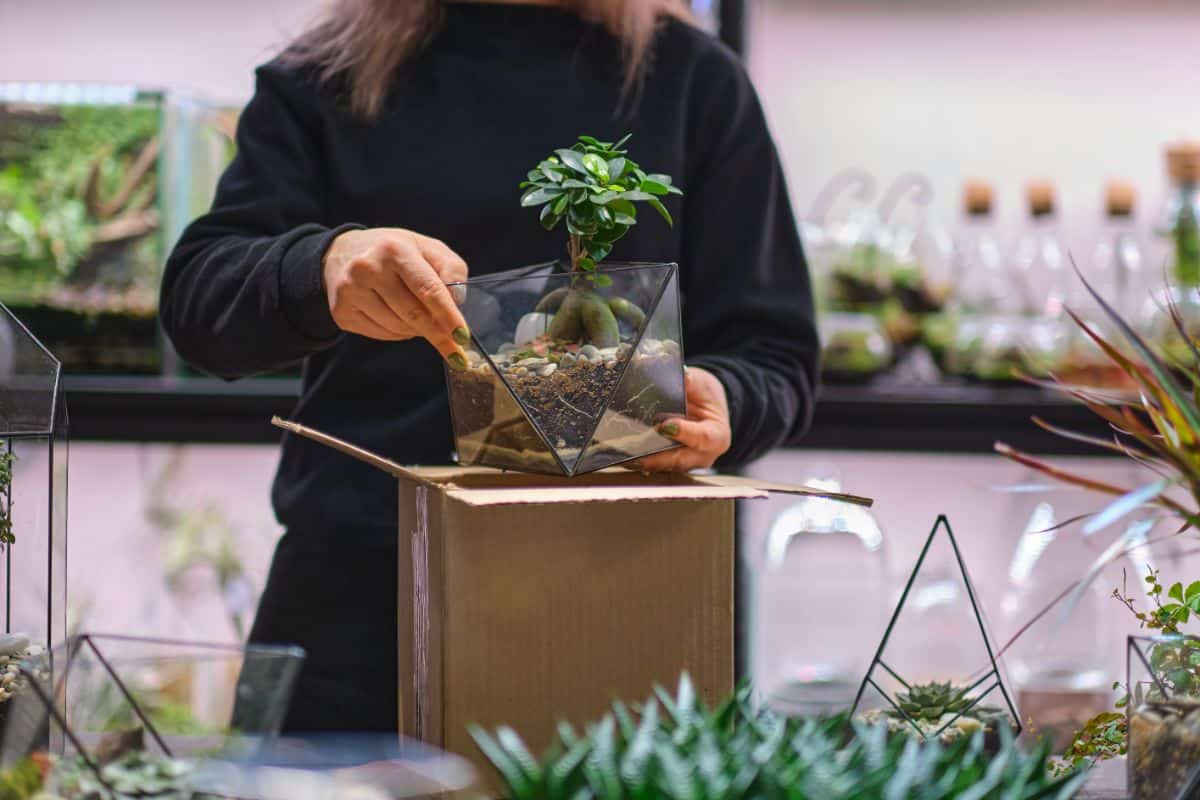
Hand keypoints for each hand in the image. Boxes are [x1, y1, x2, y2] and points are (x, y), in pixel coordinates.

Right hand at [323, 228, 470, 365]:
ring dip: (417, 331)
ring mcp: (351, 291)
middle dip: (439, 336)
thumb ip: (451, 268)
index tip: (463, 337)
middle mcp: (368, 268)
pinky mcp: (341, 312)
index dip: (448, 316)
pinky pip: (381, 335)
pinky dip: (398, 333)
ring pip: (398, 328)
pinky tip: (398, 320)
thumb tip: (457, 301)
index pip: (428, 289)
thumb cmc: (393, 251)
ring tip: (420, 319)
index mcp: (394, 249)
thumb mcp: (426, 247)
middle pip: (413, 315)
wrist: (341, 253)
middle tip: (456, 353)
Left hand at [635, 366, 731, 472]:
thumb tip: (681, 375)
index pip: (704, 438)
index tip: (665, 426)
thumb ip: (692, 382)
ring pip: (665, 466)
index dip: (685, 433)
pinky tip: (625, 454)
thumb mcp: (703, 384)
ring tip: (625, 452)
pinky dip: (641, 459)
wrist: (706, 408)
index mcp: (718, 435)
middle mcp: (704, 455)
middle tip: (635, 448)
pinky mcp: (671, 463)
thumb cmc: (706, 397)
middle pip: (681, 460)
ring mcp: (687, 462)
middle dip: (657, 456)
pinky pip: (656, 465)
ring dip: (645, 460)